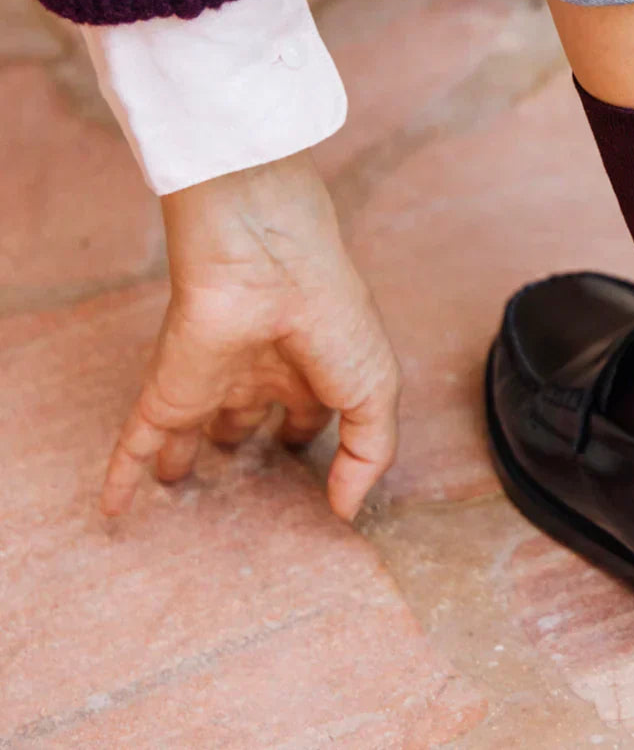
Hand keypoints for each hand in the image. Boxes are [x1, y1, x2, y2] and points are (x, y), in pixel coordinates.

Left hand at [101, 152, 399, 520]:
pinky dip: (124, 474)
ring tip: (175, 484)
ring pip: (190, 428)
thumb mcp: (375, 391)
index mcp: (311, 369)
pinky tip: (114, 509)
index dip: (307, 439)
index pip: (307, 413)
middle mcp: (258, 374)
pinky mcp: (166, 393)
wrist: (267, 266)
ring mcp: (208, 383)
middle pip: (246, 417)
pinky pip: (138, 442)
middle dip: (244, 441)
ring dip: (183, 453)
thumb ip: (367, 455)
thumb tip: (346, 512)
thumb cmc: (332, 319)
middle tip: (240, 476)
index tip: (309, 476)